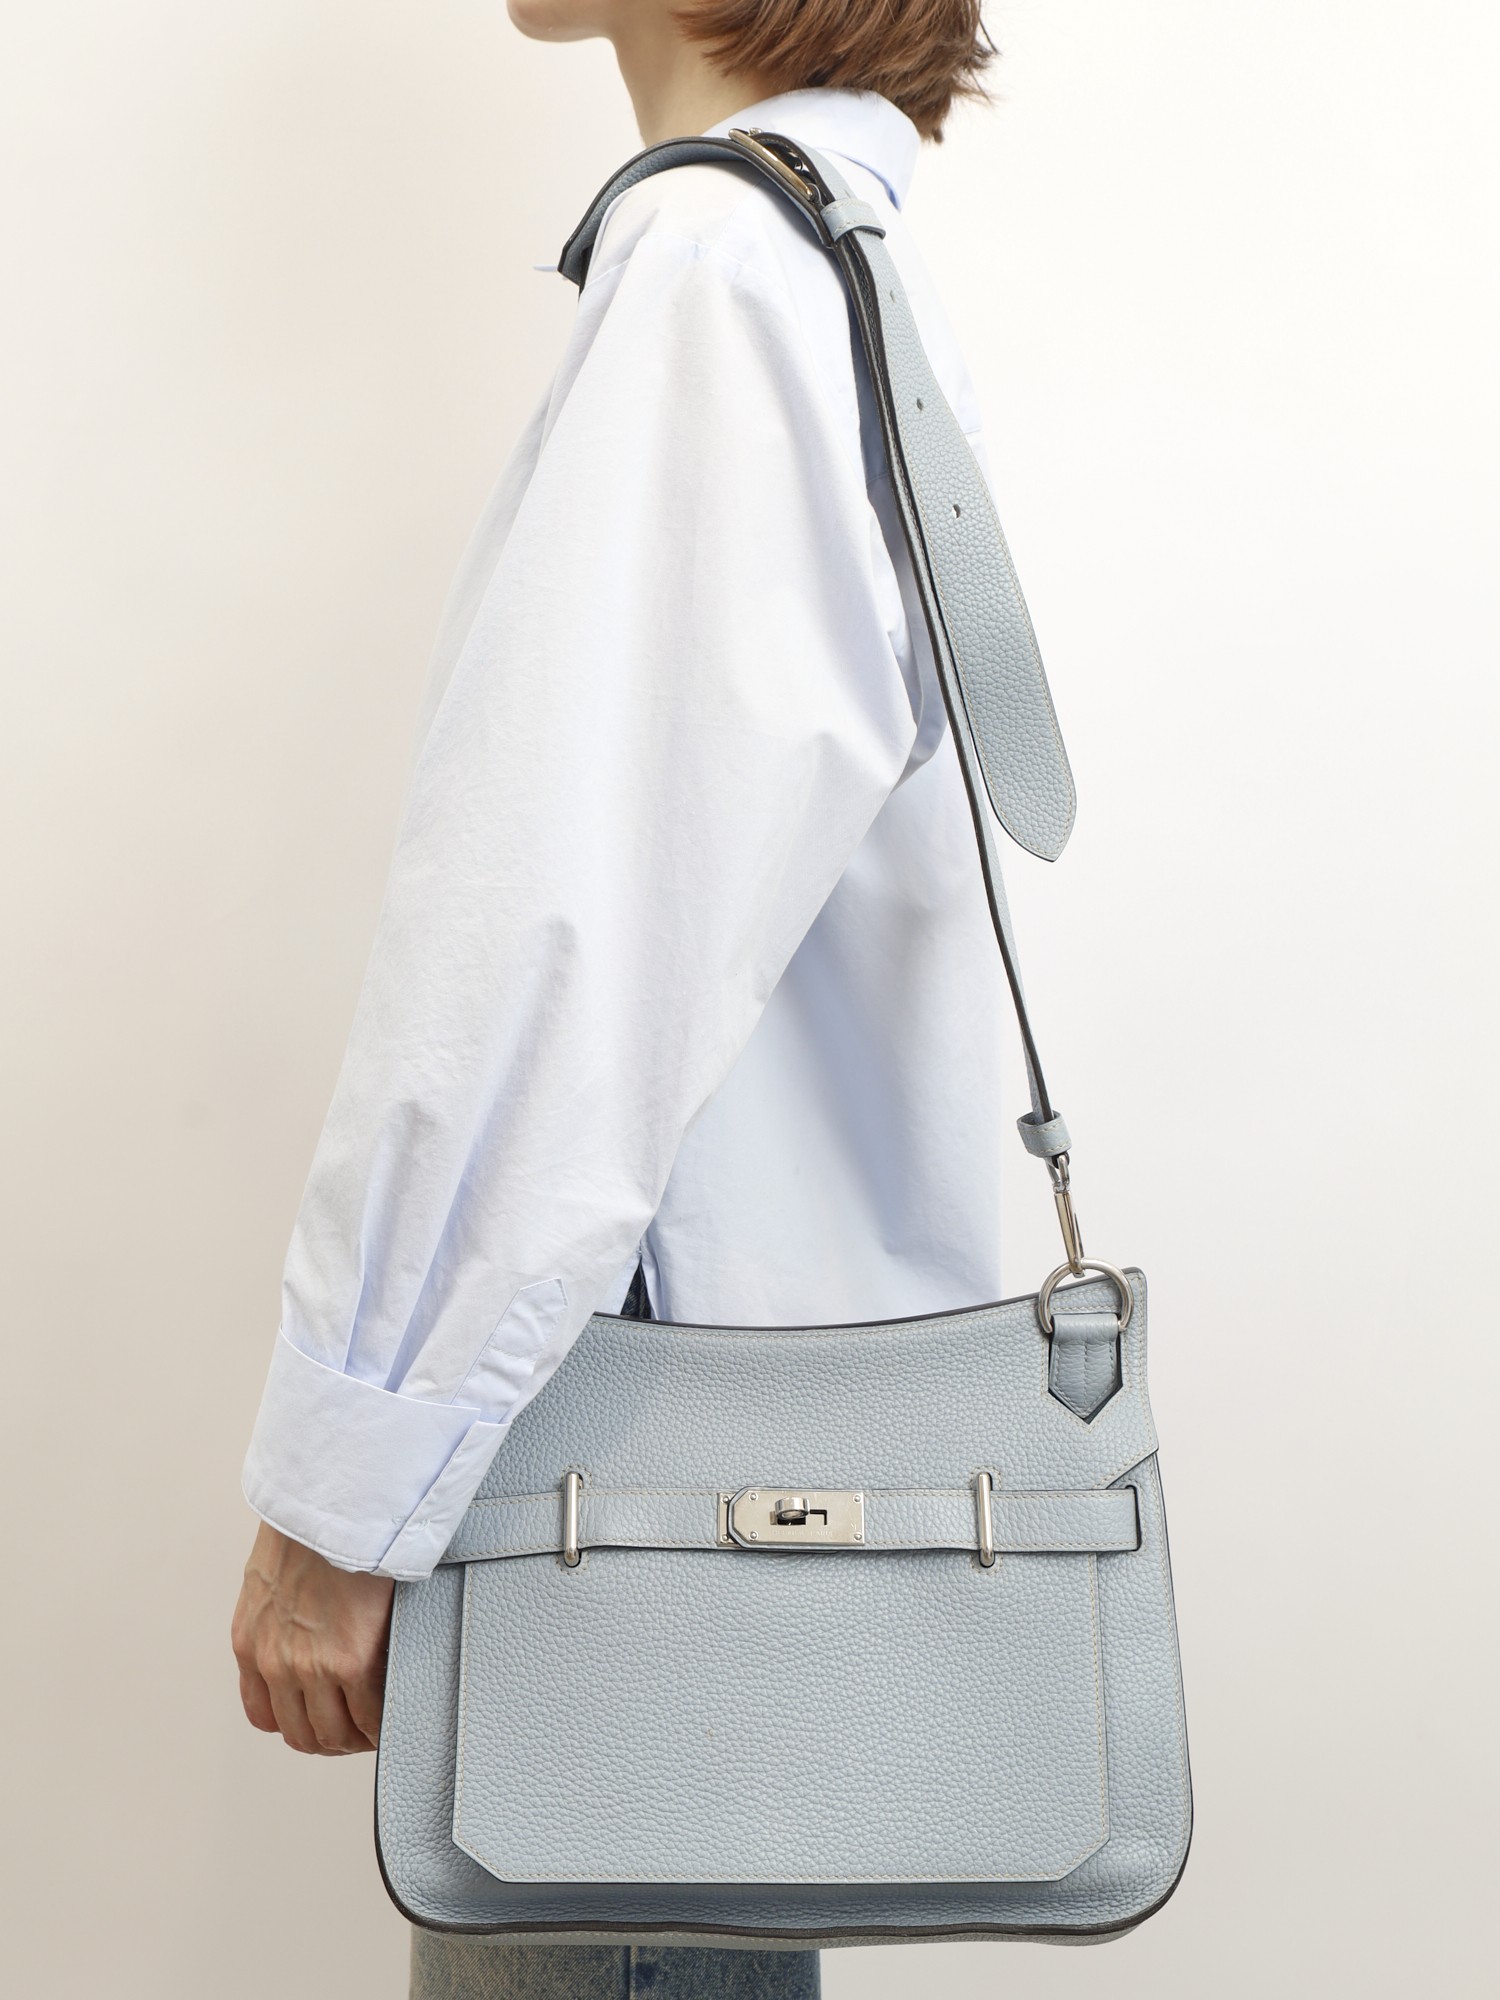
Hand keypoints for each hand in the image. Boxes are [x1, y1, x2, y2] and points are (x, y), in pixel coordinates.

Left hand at [231, 1521, 394, 1753]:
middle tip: (359, 1726)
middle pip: (300, 1733)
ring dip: (356, 1737)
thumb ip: (278, 1609)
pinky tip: (395, 1712)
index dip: (298, 1722)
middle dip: (331, 1737)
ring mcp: (311, 1667)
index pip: (264, 1714)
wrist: (334, 1497)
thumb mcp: (272, 1572)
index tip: (323, 1714)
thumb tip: (305, 1618)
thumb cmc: (313, 1519)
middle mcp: (273, 1663)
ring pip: (333, 1735)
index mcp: (249, 1641)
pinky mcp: (351, 1661)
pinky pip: (369, 1718)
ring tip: (380, 1723)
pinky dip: (381, 1726)